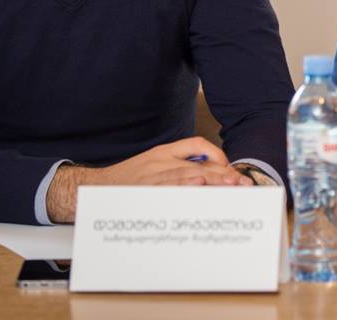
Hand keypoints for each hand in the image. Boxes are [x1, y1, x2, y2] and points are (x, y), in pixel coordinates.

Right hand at [46, 137, 250, 222]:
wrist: (95, 188)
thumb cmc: (127, 179)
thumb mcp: (152, 164)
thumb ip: (178, 167)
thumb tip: (209, 178)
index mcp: (163, 152)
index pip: (196, 145)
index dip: (217, 156)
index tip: (231, 170)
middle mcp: (159, 162)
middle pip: (198, 163)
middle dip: (223, 173)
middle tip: (241, 183)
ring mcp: (152, 177)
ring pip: (187, 176)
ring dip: (212, 182)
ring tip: (230, 186)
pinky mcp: (145, 191)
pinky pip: (169, 190)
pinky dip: (185, 189)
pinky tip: (198, 188)